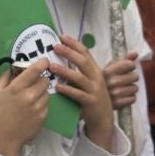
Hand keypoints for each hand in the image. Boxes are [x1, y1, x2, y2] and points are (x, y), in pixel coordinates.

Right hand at [0, 58, 51, 155]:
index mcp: (16, 88)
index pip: (34, 71)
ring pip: (47, 92)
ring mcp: (38, 107)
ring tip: (30, 98)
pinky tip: (31, 109)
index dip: (42, 63)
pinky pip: (46, 104)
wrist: (1, 137)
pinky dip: (41, 104)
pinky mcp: (44, 116)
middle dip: (40, 79)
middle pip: (45, 80)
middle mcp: (29, 96)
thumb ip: (5, 78)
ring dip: (41, 92)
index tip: (45, 61)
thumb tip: (14, 67)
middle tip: (33, 83)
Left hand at [50, 35, 114, 151]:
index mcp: (96, 71)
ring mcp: (95, 90)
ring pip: (79, 77)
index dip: (75, 44)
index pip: (86, 53)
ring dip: (65, 71)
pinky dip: (67, 90)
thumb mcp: (89, 83)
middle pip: (83, 62)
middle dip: (69, 53)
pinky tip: (57, 87)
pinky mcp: (91, 102)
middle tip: (55, 46)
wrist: (103, 119)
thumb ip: (79, 72)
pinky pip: (78, 94)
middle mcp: (97, 79)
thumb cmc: (92, 99)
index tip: (62, 36)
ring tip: (52, 67)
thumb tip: (61, 59)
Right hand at [103, 51, 140, 109]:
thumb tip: (135, 53)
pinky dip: (130, 97)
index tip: (127, 68)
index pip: (129, 64)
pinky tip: (122, 96)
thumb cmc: (101, 81)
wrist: (89, 99)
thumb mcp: (108, 68)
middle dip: (131, 78)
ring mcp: (113, 94)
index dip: (130, 66)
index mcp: (107, 71)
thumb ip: (123, 60)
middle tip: (124, 80)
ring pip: (134, 88)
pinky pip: (132, 98)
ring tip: (122, 88)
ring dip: (131, 88)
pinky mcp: (117, 104)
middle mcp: (110, 82)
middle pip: (135, 76)